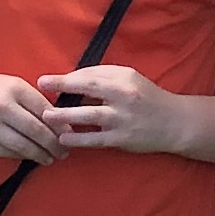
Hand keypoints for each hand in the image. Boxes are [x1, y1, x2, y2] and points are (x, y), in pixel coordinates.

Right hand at [0, 70, 65, 162]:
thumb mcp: (15, 86)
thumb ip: (36, 101)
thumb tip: (63, 123)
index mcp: (14, 88)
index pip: (44, 110)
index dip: (59, 125)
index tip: (70, 134)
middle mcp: (0, 106)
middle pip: (35, 130)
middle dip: (53, 144)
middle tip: (64, 151)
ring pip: (22, 145)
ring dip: (40, 154)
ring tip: (51, 157)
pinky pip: (7, 152)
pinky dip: (23, 156)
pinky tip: (32, 156)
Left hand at [34, 64, 192, 157]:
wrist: (174, 122)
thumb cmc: (147, 97)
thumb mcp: (130, 79)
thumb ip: (105, 77)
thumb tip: (73, 80)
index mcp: (123, 79)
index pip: (90, 75)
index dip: (66, 78)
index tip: (44, 80)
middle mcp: (123, 96)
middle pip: (88, 90)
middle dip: (62, 90)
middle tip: (39, 91)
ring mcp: (122, 118)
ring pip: (88, 116)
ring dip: (64, 116)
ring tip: (46, 117)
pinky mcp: (122, 139)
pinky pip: (95, 139)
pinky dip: (78, 139)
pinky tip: (63, 140)